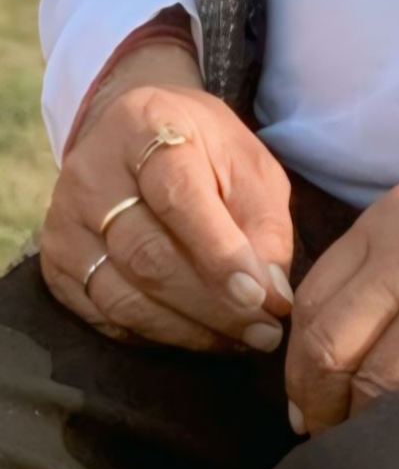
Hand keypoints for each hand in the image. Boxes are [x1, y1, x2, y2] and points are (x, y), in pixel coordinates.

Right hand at [40, 40, 293, 351]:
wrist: (131, 132)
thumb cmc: (202, 149)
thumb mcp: (247, 162)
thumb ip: (265, 223)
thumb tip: (272, 295)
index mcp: (146, 129)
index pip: (179, 199)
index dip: (220, 255)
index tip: (262, 299)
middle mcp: (93, 175)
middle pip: (148, 256)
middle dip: (212, 305)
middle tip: (264, 333)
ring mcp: (65, 223)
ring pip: (123, 296)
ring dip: (188, 329)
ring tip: (239, 340)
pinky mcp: (57, 264)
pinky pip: (104, 316)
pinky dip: (155, 335)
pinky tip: (197, 335)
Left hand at [286, 65, 398, 435]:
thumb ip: (391, 257)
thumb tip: (334, 336)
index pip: (315, 299)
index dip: (297, 361)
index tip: (305, 393)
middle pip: (333, 347)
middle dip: (317, 403)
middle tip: (323, 430)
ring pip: (379, 384)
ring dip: (365, 424)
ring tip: (372, 438)